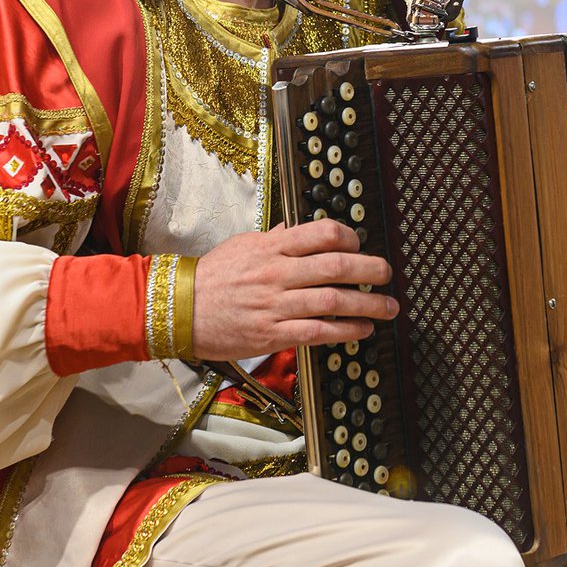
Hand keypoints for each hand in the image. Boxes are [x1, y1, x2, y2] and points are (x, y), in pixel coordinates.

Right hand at [192, 220, 397, 360]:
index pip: (321, 234)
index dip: (349, 238)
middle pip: (336, 267)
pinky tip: (362, 329)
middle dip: (370, 270)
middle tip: (387, 273)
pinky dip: (346, 330)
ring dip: (368, 304)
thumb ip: (272, 240)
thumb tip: (294, 231)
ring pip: (333, 301)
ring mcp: (275, 305)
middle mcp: (277, 273)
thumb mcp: (241, 246)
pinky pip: (318, 332)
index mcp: (271, 248)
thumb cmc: (211, 277)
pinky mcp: (272, 335)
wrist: (178, 310)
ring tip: (388, 307)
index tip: (359, 245)